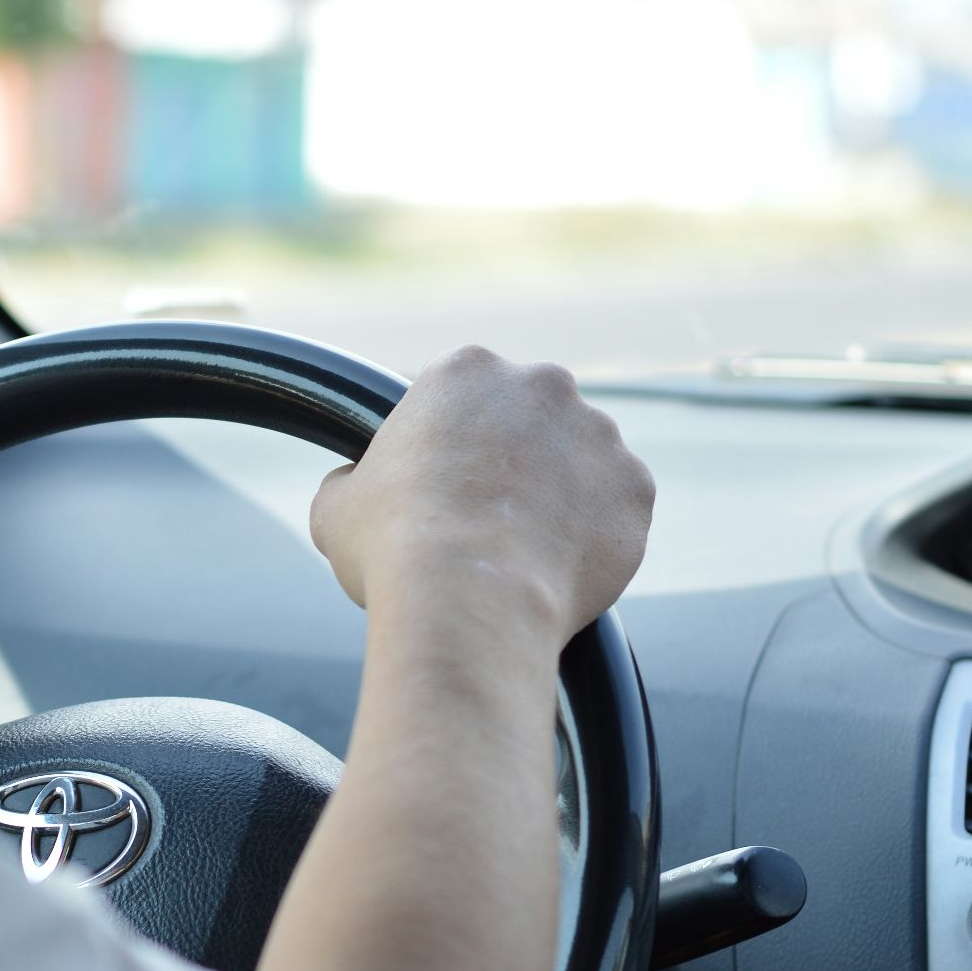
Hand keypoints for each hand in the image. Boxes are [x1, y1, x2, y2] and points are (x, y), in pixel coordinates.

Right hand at [310, 345, 653, 642]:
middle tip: (485, 514)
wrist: (468, 600)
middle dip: (513, 456)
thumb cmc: (394, 547)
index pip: (461, 392)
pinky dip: (596, 533)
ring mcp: (599, 433)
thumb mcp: (336, 506)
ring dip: (560, 492)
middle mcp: (542, 385)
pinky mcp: (635, 488)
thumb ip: (351, 481)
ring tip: (524, 551)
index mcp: (466, 370)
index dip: (449, 439)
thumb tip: (351, 488)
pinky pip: (617, 507)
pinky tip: (558, 567)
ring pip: (580, 460)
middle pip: (529, 416)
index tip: (441, 479)